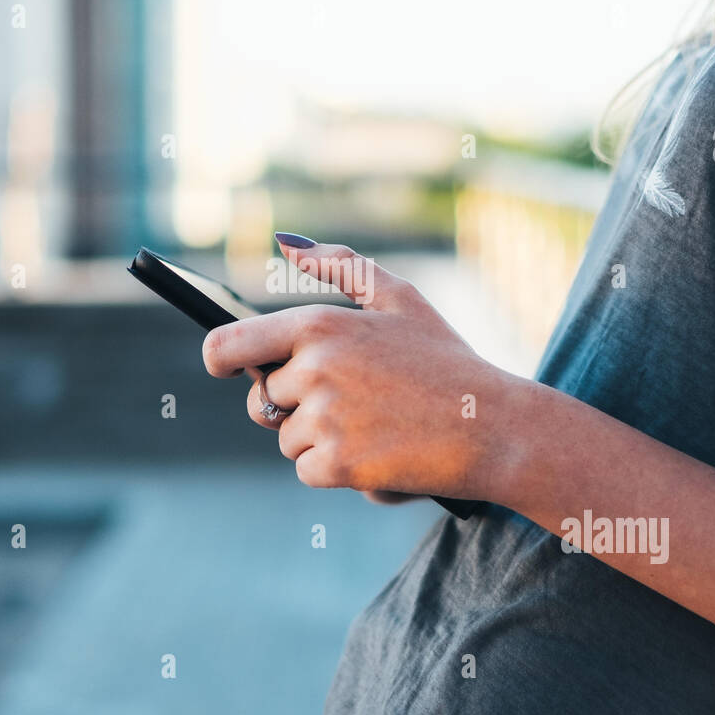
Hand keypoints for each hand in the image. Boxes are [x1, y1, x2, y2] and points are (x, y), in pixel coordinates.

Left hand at [202, 237, 525, 501]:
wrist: (494, 427)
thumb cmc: (447, 360)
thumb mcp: (400, 298)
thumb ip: (340, 264)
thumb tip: (286, 243)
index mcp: (319, 324)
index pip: (228, 344)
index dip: (220, 358)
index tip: (228, 368)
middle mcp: (314, 369)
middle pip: (264, 400)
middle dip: (295, 406)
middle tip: (351, 401)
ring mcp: (324, 419)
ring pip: (287, 439)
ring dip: (320, 440)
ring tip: (376, 426)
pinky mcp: (338, 464)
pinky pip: (308, 471)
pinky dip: (338, 471)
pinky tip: (380, 453)